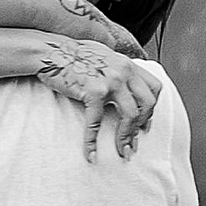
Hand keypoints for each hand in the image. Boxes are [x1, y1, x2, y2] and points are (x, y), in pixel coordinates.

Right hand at [32, 38, 160, 161]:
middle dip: (143, 125)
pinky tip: (91, 154)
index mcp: (128, 64)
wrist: (50, 51)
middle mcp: (124, 71)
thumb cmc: (73, 55)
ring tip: (122, 152)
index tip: (145, 123)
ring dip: (126, 137)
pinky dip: (92, 141)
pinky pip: (97, 122)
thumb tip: (125, 85)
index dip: (152, 108)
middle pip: (148, 103)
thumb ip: (118, 68)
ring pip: (130, 115)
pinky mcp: (94, 92)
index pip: (154, 87)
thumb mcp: (104, 56)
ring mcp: (111, 81)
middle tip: (135, 141)